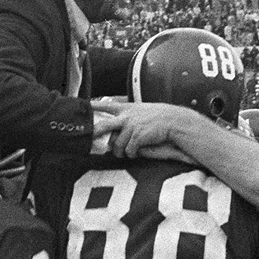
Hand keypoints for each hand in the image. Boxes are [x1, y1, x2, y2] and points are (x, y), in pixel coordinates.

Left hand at [92, 101, 207, 161]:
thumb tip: (122, 121)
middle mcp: (126, 117)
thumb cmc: (161, 117)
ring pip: (116, 145)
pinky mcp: (137, 137)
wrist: (174, 121)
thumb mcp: (143, 110)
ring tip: (123, 153)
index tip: (84, 106)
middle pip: (102, 126)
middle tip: (88, 140)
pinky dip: (131, 154)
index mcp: (127, 108)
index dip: (93, 106)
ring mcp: (131, 127)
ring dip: (119, 152)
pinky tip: (135, 152)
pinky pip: (128, 151)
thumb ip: (131, 114)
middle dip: (93, 134)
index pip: (106, 105)